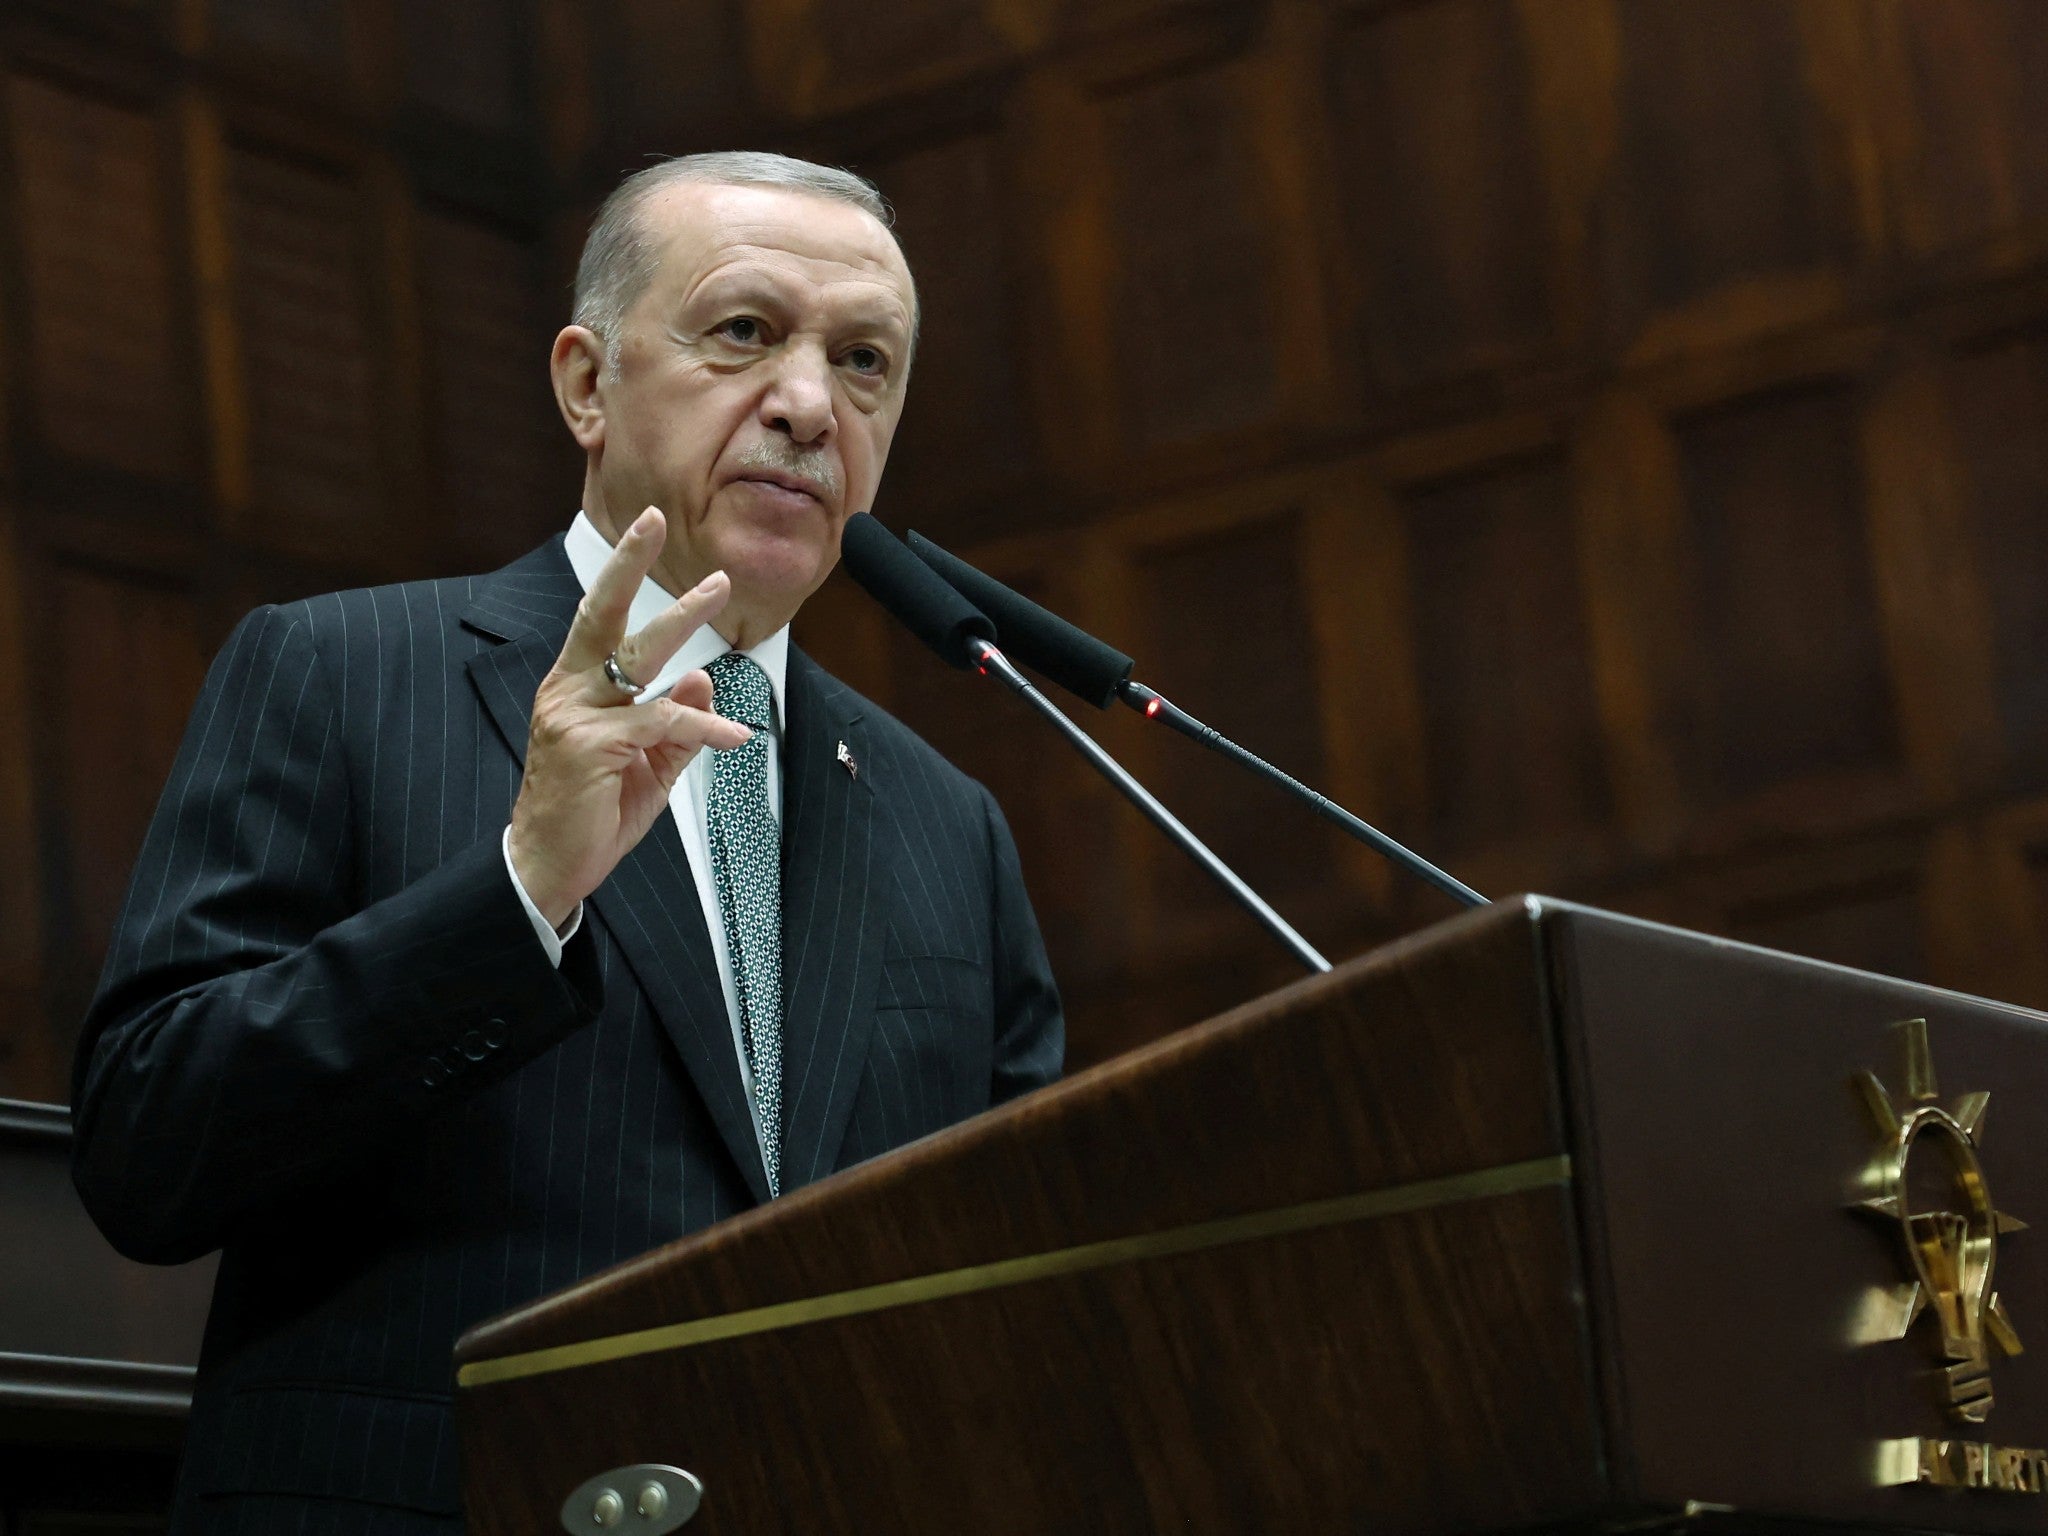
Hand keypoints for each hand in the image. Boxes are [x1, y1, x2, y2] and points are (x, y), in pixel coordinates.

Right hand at [508, 507, 750, 926]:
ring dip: (680, 620)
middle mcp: (567, 692)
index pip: (600, 619)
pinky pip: (660, 724)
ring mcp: (574, 717)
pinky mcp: (590, 748)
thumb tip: (702, 678)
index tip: (648, 527)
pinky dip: (703, 728)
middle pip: (600, 614)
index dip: (623, 572)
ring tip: (716, 590)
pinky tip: (737, 739)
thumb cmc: (593, 814)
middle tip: (653, 517)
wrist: (551, 867)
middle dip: (628, 562)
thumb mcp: (648, 764)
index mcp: (575, 688)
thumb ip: (676, 722)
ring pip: (637, 658)